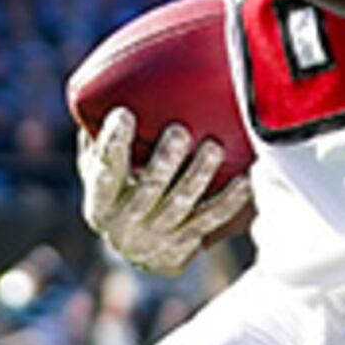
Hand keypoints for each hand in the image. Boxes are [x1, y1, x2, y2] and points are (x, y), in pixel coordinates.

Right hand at [79, 107, 250, 272]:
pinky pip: (210, 220)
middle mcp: (125, 224)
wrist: (138, 252)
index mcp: (100, 203)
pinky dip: (229, 201)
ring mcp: (157, 236)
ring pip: (181, 205)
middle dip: (164, 162)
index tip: (124, 114)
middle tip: (179, 131)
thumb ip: (99, 142)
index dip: (114, 144)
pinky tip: (245, 180)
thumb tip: (99, 92)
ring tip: (213, 148)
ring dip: (198, 175)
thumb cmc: (118, 194)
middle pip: (147, 190)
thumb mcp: (99, 174)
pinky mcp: (186, 243)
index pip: (104, 171)